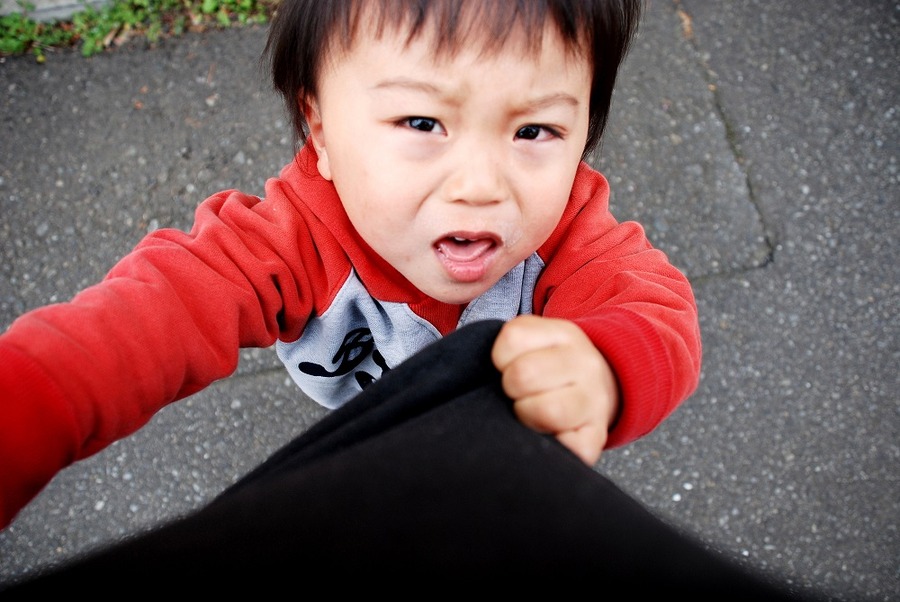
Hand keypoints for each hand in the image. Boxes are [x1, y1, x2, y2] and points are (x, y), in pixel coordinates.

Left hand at [491, 315, 618, 465]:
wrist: (602, 387)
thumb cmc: (551, 367)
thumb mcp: (535, 341)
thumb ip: (508, 347)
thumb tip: (477, 375)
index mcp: (563, 334)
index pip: (512, 338)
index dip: (500, 358)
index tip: (508, 366)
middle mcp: (584, 364)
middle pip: (522, 375)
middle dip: (511, 389)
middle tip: (519, 394)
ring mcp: (595, 401)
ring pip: (547, 411)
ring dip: (528, 418)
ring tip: (531, 415)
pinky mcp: (597, 437)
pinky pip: (568, 447)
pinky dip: (552, 445)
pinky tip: (550, 435)